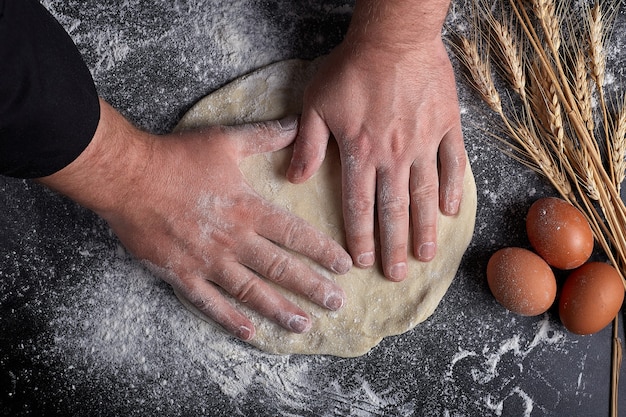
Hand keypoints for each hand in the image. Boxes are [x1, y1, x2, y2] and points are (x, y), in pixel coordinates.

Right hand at [40, 100, 351, 339]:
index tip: (345, 266)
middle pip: (281, 269)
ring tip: (304, 325)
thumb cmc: (176, 158)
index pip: (295, 234)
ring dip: (280, 310)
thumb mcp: (225, 140)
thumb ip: (265, 136)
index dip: (323, 251)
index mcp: (248, 209)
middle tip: (336, 304)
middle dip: (312, 287)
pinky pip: (210, 303)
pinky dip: (230, 319)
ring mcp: (208, 261)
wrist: (127, 177)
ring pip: (251, 292)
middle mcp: (234, 240)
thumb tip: (297, 122)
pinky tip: (250, 333)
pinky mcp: (182, 274)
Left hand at [287, 32, 465, 280]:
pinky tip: (452, 211)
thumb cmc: (351, 68)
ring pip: (425, 195)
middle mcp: (393, 156)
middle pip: (394, 211)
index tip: (361, 263)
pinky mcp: (446, 126)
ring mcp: (423, 143)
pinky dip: (453, 189)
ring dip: (426, 228)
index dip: (360, 238)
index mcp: (360, 153)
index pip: (358, 207)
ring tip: (427, 255)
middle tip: (398, 275)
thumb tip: (293, 179)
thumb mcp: (316, 103)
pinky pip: (453, 164)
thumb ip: (307, 145)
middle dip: (394, 247)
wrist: (394, 36)